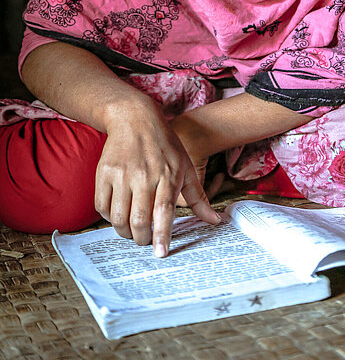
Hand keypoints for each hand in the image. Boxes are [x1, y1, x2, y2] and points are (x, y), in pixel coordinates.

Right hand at [94, 100, 219, 256]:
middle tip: (145, 241)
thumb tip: (215, 220)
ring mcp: (122, 174)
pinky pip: (102, 206)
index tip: (160, 253)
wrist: (135, 119)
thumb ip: (198, 197)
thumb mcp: (186, 167)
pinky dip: (109, 217)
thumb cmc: (165, 145)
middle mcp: (143, 175)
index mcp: (167, 175)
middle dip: (141, 239)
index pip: (163, 210)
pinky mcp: (104, 172)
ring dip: (124, 232)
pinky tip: (118, 214)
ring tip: (131, 231)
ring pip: (118, 217)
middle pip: (139, 220)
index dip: (162, 235)